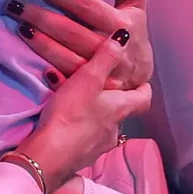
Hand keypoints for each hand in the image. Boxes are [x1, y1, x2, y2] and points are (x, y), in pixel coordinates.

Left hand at [5, 0, 152, 90]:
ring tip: (18, 24)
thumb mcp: (136, 3)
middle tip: (14, 3)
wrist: (138, 73)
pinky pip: (65, 81)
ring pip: (65, 57)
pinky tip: (29, 57)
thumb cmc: (133, 29)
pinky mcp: (90, 90)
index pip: (85, 5)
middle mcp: (111, 49)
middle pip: (70, 31)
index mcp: (121, 24)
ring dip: (39, 41)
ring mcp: (101, 73)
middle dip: (40, 16)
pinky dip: (47, 70)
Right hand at [18, 35, 151, 193]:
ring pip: (103, 125)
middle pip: (122, 112)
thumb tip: (124, 37)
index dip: (144, 88)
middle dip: (114, 99)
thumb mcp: (88, 78)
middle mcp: (113, 130)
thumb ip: (106, 57)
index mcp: (120, 109)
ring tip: (79, 100)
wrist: (48, 157)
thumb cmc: (71, 115)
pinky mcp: (79, 156)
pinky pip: (85, 137)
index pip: (143, 99)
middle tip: (104, 86)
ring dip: (95, 113)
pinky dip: (80, 127)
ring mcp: (97, 146)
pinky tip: (65, 121)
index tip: (141, 81)